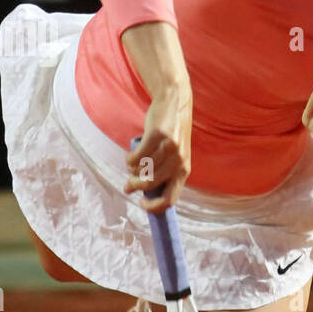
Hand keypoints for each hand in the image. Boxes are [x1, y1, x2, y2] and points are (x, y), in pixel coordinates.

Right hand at [124, 83, 193, 212]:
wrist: (174, 103)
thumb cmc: (172, 134)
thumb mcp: (175, 156)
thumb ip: (165, 173)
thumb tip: (143, 192)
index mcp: (184, 170)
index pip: (171, 199)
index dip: (154, 207)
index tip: (141, 204)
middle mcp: (179, 161)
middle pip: (151, 185)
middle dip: (135, 186)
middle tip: (128, 184)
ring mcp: (169, 148)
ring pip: (142, 169)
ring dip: (131, 170)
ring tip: (130, 165)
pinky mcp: (158, 136)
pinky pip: (137, 156)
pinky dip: (129, 159)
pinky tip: (129, 157)